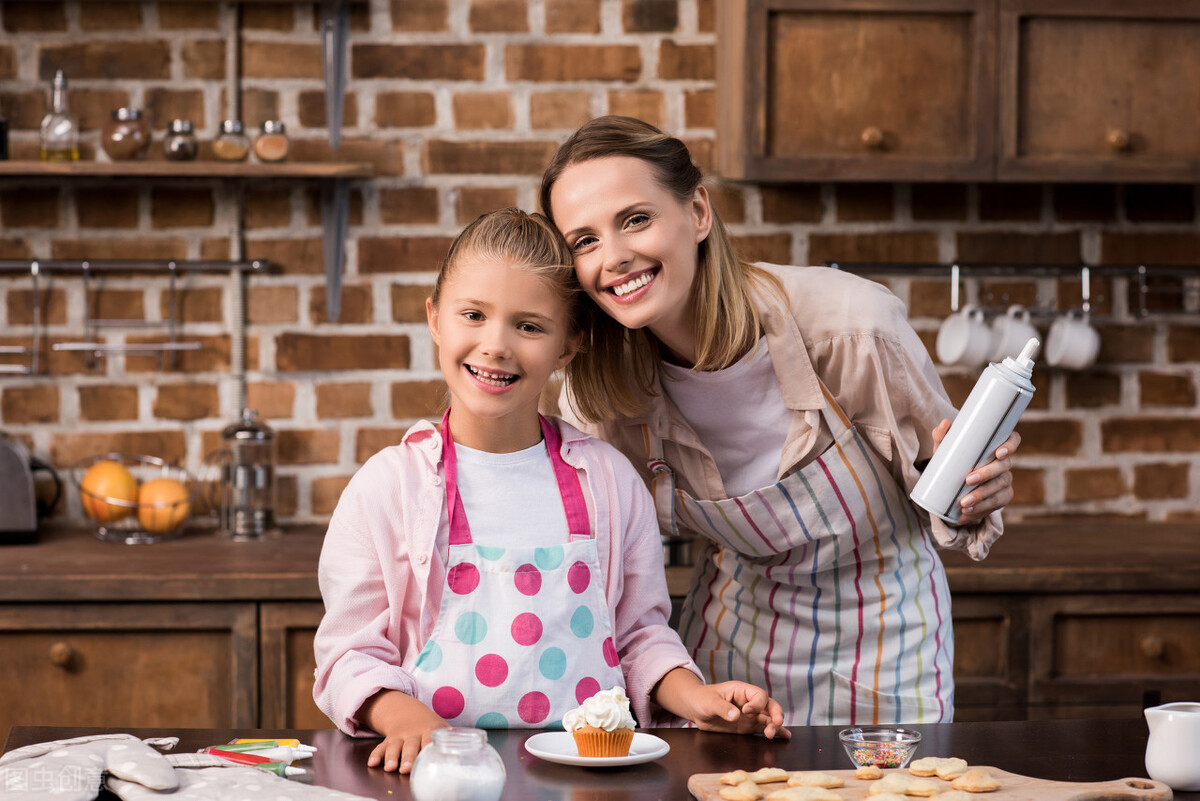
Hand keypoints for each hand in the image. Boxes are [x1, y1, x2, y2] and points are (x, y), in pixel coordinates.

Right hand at [358, 689, 449, 772]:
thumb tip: (460, 758)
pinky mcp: (388, 740)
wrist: (408, 711)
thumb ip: (450, 740)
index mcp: (428, 729)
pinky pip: (380, 747)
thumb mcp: (441, 727)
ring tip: (390, 768)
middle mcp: (412, 733)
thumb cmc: (429, 725)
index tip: (429, 757)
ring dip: (391, 757)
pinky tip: (372, 763)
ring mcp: (399, 736)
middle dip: (408, 757)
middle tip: (406, 768)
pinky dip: (376, 754)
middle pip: (410, 745)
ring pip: (394, 747)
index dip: (428, 747)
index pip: (429, 738)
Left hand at [652, 668, 788, 738]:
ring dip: (774, 726)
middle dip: (775, 713)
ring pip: (768, 718)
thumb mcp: (709, 702)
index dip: (757, 703)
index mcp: (742, 691)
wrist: (696, 709)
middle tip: (776, 723)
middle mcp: (750, 702)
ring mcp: (750, 715)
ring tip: (773, 734)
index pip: (758, 695)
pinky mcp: (748, 726)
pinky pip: (763, 728)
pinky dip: (774, 732)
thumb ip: (722, 708)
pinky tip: (784, 737)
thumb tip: (736, 716)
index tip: (747, 712)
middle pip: (769, 705)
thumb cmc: (702, 699)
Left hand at [932, 419, 1019, 525]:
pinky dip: (980, 509)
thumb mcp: (944, 450)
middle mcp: (1004, 463)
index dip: (1010, 445)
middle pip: (1003, 467)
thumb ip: (942, 436)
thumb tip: (946, 423)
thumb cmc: (951, 461)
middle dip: (987, 474)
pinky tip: (967, 512)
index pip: (1013, 440)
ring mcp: (1004, 481)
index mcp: (994, 447)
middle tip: (968, 480)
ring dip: (982, 496)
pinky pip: (996, 504)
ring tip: (963, 503)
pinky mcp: (1001, 498)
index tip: (999, 453)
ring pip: (1000, 488)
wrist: (949, 487)